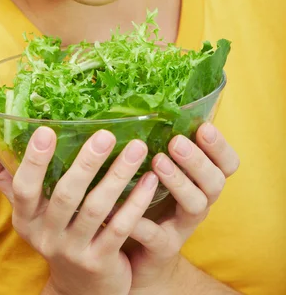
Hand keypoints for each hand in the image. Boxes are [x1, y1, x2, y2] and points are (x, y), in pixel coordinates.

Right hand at [0, 128, 158, 294]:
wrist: (80, 288)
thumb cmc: (52, 230)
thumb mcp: (26, 207)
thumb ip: (1, 173)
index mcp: (26, 218)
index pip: (23, 189)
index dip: (34, 161)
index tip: (46, 130)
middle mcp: (46, 236)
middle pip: (65, 196)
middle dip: (86, 163)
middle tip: (106, 133)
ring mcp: (74, 251)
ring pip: (97, 210)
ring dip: (117, 177)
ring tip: (136, 148)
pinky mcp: (101, 262)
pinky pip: (120, 229)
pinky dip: (136, 202)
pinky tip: (150, 178)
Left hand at [124, 123, 239, 292]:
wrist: (138, 253)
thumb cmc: (148, 198)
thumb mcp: (159, 169)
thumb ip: (160, 142)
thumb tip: (143, 101)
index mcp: (202, 180)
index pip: (227, 163)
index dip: (220, 146)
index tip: (203, 127)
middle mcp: (200, 201)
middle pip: (214, 182)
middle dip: (197, 160)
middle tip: (175, 142)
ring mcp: (184, 226)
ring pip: (196, 205)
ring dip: (178, 182)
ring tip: (157, 162)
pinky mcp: (163, 248)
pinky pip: (158, 236)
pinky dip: (143, 223)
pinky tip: (128, 211)